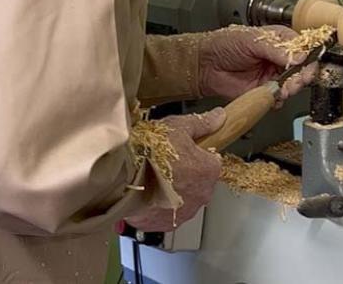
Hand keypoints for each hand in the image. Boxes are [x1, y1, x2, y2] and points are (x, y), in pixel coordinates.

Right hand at [125, 108, 224, 231]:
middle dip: (186, 173)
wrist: (124, 177)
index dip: (197, 154)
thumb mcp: (179, 127)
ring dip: (173, 191)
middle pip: (199, 182)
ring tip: (154, 178)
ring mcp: (184, 212)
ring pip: (184, 199)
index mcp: (208, 171)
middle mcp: (201, 195)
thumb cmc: (151, 152)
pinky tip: (147, 193)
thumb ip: (202, 124)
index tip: (183, 151)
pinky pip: (167, 214)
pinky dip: (159, 206)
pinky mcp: (166, 224)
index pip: (212, 161)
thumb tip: (219, 117)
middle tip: (166, 162)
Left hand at [198, 26, 314, 101]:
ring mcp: (273, 75)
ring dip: (293, 88)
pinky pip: (279, 98)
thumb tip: (299, 56)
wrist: (205, 64)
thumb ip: (276, 49)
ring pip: (293, 84)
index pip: (302, 47)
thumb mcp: (251, 40)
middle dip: (303, 75)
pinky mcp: (264, 91)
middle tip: (299, 79)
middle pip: (302, 68)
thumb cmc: (224, 44)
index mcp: (279, 40)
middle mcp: (279, 58)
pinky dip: (279, 99)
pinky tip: (274, 95)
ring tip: (286, 87)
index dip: (308, 56)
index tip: (308, 63)